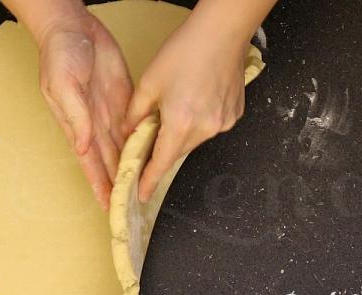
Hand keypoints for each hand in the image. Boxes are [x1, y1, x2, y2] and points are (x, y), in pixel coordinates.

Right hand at [37, 11, 131, 209]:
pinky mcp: (126, 99)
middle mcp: (95, 124)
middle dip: (120, 184)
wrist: (75, 26)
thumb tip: (82, 146)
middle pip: (110, 161)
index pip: (90, 163)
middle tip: (132, 206)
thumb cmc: (60, 54)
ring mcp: (112, 112)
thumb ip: (75, 115)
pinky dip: (144, 142)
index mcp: (77, 125)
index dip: (99, 184)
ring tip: (144, 188)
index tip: (108, 206)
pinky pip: (138, 125)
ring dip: (133, 168)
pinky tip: (152, 155)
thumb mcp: (63, 84)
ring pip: (125, 148)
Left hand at [123, 18, 248, 201]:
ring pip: (194, 139)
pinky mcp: (233, 114)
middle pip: (177, 151)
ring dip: (181, 133)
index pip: (161, 162)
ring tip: (175, 109)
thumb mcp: (150, 82)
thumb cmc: (186, 51)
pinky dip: (198, 122)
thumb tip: (128, 131)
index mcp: (180, 124)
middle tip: (150, 140)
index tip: (141, 194)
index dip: (149, 180)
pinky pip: (210, 127)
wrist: (222, 32)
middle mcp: (205, 129)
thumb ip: (135, 112)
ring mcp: (222, 123)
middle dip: (163, 149)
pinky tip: (194, 101)